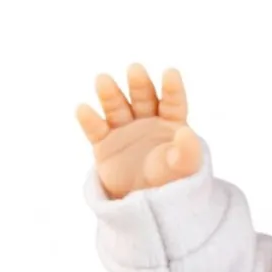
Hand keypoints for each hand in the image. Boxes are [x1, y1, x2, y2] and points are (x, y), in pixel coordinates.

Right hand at [76, 65, 202, 198]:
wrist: (146, 201)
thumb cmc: (170, 180)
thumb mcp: (183, 169)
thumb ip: (188, 153)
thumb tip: (187, 133)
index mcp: (170, 122)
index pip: (172, 103)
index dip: (172, 88)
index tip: (170, 73)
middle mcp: (146, 120)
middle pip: (143, 98)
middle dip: (139, 84)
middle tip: (135, 70)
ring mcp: (123, 129)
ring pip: (116, 107)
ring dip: (109, 94)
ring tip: (103, 80)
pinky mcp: (104, 142)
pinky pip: (95, 129)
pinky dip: (88, 119)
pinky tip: (83, 109)